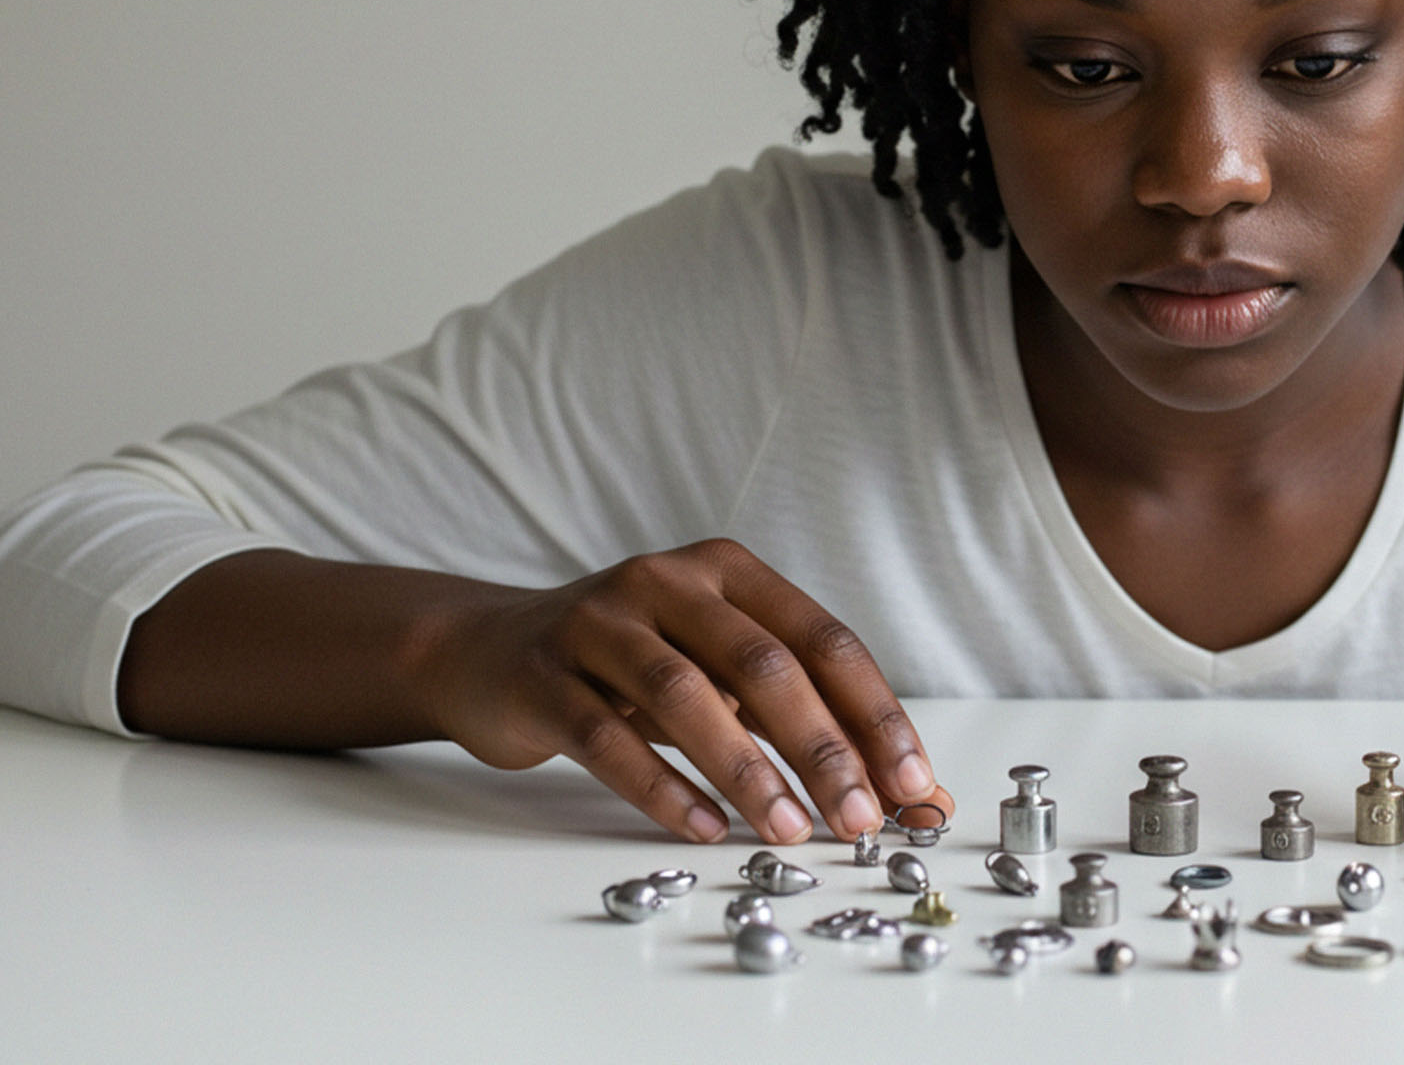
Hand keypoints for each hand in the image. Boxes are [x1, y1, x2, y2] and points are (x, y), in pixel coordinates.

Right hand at [410, 537, 947, 844]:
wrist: (489, 652)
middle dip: (823, 749)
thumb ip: (811, 730)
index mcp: (730, 572)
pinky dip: (661, 787)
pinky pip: (607, 736)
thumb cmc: (631, 670)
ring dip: (746, 771)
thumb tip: (915, 800)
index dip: (875, 715)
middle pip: (765, 666)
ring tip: (785, 832)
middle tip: (858, 820)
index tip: (912, 786)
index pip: (824, 641)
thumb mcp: (723, 682)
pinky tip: (702, 828)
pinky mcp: (543, 673)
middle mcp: (669, 581)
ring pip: (687, 697)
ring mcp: (599, 621)